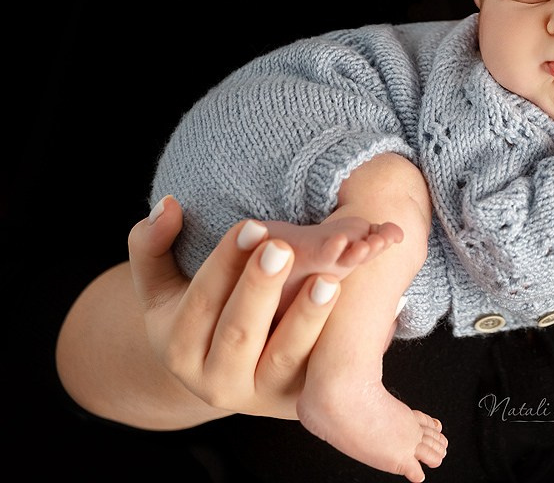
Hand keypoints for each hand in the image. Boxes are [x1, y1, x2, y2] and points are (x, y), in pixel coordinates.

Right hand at [129, 195, 339, 418]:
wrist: (227, 372)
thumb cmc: (198, 314)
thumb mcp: (161, 286)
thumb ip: (151, 246)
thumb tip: (165, 207)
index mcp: (179, 350)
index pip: (201, 302)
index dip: (225, 262)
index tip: (252, 225)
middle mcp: (216, 382)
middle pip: (238, 333)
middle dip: (260, 289)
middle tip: (283, 247)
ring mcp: (262, 395)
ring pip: (283, 357)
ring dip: (306, 317)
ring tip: (328, 278)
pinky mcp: (300, 399)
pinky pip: (317, 371)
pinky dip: (332, 339)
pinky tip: (350, 303)